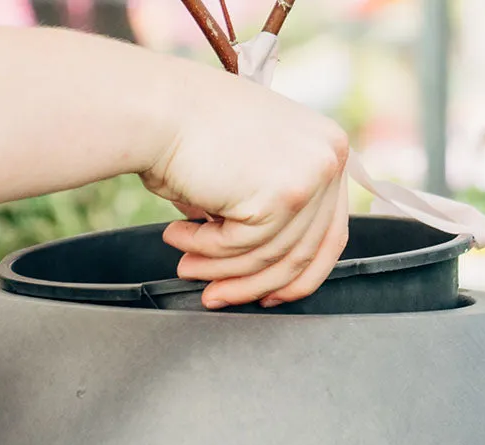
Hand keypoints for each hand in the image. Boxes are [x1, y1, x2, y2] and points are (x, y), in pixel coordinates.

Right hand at [141, 73, 349, 309]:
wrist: (155, 105)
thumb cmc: (189, 127)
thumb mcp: (250, 165)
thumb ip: (269, 207)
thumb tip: (262, 265)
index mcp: (329, 148)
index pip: (328, 234)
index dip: (296, 277)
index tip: (269, 297)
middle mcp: (329, 160)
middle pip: (302, 254)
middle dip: (253, 285)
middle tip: (216, 296)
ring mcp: (310, 178)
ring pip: (270, 257)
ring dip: (221, 270)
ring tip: (186, 265)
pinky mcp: (282, 196)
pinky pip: (244, 249)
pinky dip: (207, 250)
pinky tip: (179, 235)